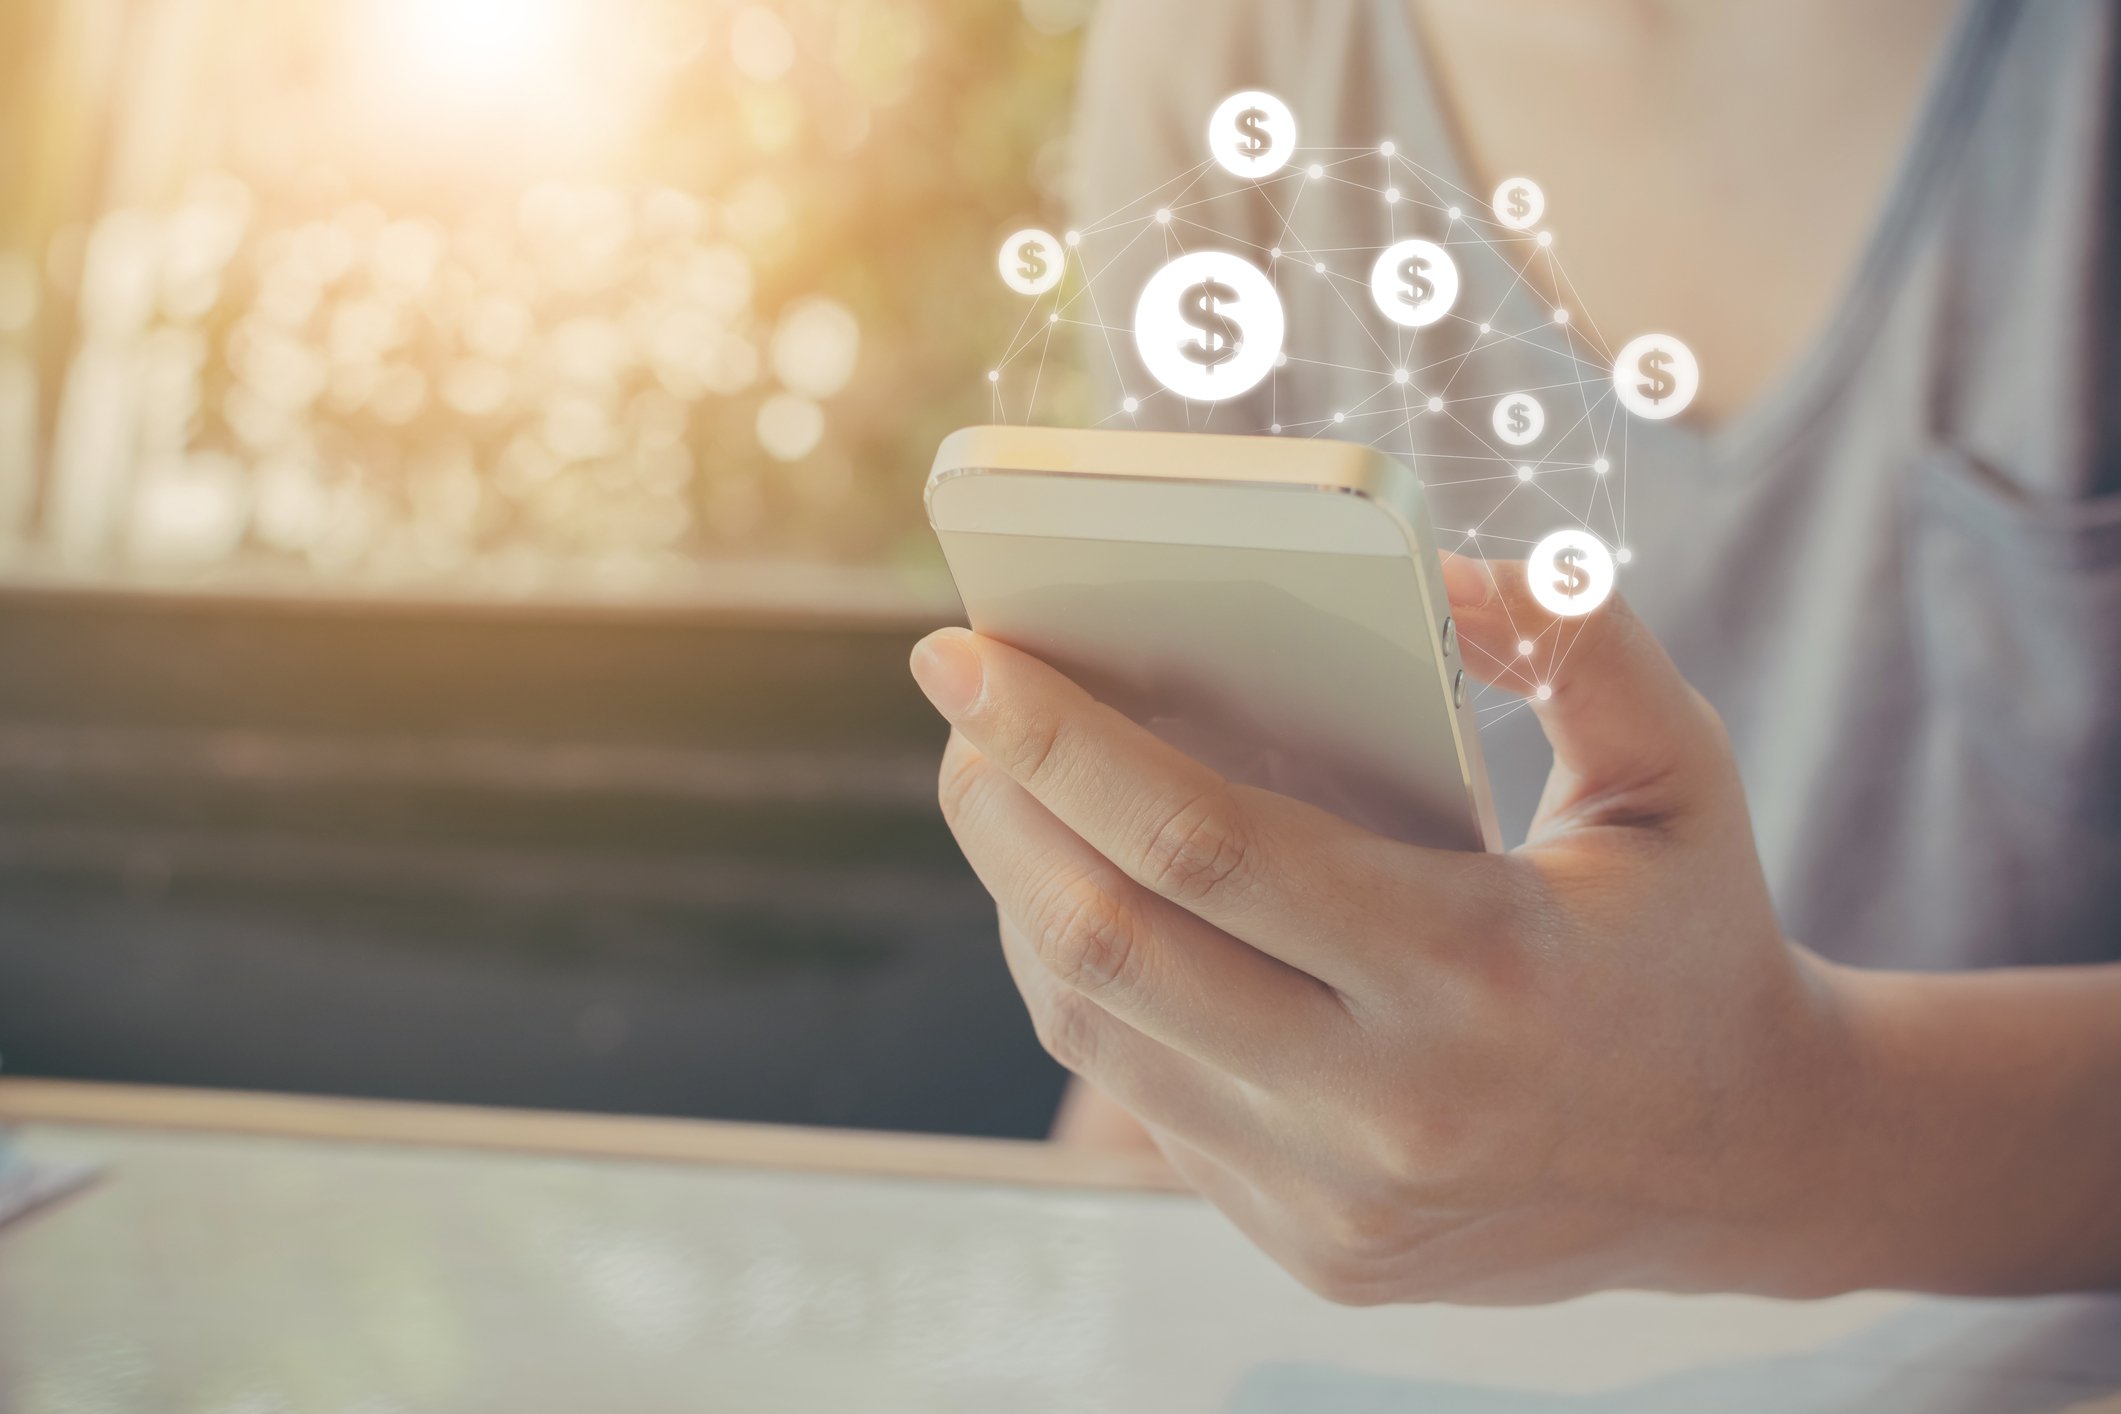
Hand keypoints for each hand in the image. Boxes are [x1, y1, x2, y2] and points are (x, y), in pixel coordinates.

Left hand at [911, 558, 1872, 1304]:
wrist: (1746, 1165)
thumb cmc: (1694, 934)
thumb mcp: (1681, 766)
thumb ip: (1574, 635)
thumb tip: (1426, 571)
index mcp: (1477, 970)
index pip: (1203, 842)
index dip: (1058, 739)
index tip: (960, 653)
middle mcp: (1388, 1106)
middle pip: (1108, 942)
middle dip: (997, 807)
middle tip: (957, 708)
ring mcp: (1336, 1199)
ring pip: (1097, 1026)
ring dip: (1018, 894)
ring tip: (1000, 788)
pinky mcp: (1311, 1249)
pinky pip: (1140, 1098)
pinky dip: (1083, 984)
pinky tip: (1074, 895)